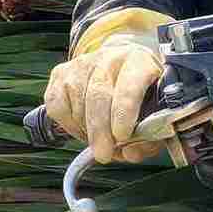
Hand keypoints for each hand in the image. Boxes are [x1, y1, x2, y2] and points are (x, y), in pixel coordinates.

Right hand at [44, 38, 165, 163]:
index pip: (129, 85)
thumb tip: (129, 152)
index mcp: (139, 61)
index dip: (124, 112)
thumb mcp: (155, 113)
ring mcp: (82, 63)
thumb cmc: (141, 95)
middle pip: (99, 95)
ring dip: (87, 130)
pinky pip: (57, 106)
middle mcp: (109, 57)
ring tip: (100, 141)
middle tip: (104, 154)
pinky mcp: (61, 73)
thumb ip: (148, 137)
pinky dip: (69, 124)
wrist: (122, 70)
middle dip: (100, 130)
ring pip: (78, 102)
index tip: (122, 137)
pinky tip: (83, 128)